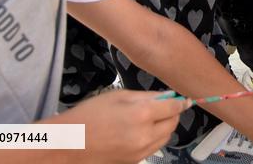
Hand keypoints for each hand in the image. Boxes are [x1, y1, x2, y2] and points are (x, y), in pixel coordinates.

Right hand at [61, 89, 188, 162]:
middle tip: (164, 107)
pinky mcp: (134, 162)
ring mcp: (140, 152)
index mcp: (142, 114)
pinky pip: (153, 148)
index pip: (174, 108)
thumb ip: (146, 96)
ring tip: (151, 119)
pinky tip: (140, 131)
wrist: (68, 144)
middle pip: (173, 124)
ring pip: (165, 138)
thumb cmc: (90, 114)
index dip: (180, 102)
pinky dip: (153, 139)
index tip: (184, 100)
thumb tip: (166, 97)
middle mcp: (145, 135)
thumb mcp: (118, 95)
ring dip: (165, 127)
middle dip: (172, 114)